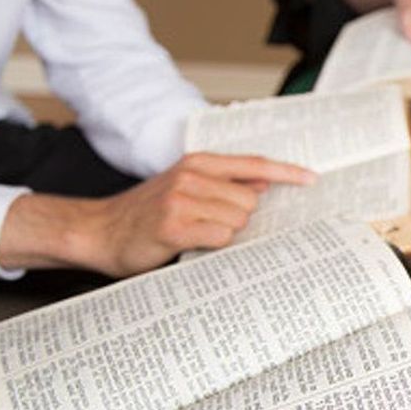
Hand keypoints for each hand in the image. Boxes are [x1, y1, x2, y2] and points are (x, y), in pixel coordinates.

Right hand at [0, 153, 314, 277]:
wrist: (98, 231)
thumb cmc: (147, 214)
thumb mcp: (184, 187)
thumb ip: (223, 183)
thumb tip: (265, 183)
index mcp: (198, 163)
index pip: (254, 164)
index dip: (286, 172)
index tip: (312, 179)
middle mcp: (192, 176)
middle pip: (250, 202)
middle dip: (240, 219)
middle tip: (210, 227)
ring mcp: (182, 199)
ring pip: (238, 221)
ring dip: (225, 234)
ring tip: (196, 235)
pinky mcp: (174, 225)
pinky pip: (220, 238)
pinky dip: (214, 247)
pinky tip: (192, 245)